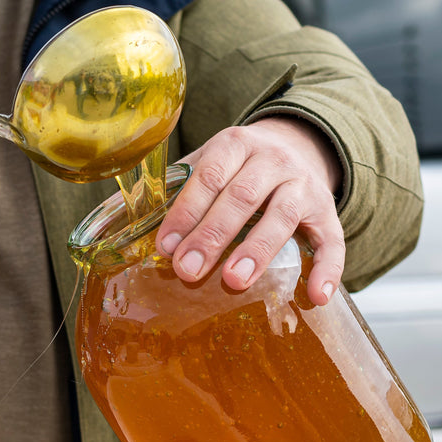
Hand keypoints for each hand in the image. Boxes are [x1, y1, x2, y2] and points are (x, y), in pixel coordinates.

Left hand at [158, 116, 344, 305]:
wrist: (296, 145)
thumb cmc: (235, 167)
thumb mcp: (203, 164)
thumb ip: (167, 190)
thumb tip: (108, 218)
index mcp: (235, 145)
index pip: (210, 176)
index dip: (187, 211)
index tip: (166, 245)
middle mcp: (274, 160)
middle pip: (242, 197)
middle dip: (213, 236)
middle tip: (189, 270)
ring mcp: (304, 186)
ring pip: (283, 216)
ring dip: (258, 251)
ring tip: (234, 281)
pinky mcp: (328, 213)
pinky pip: (333, 241)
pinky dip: (328, 268)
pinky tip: (316, 295)